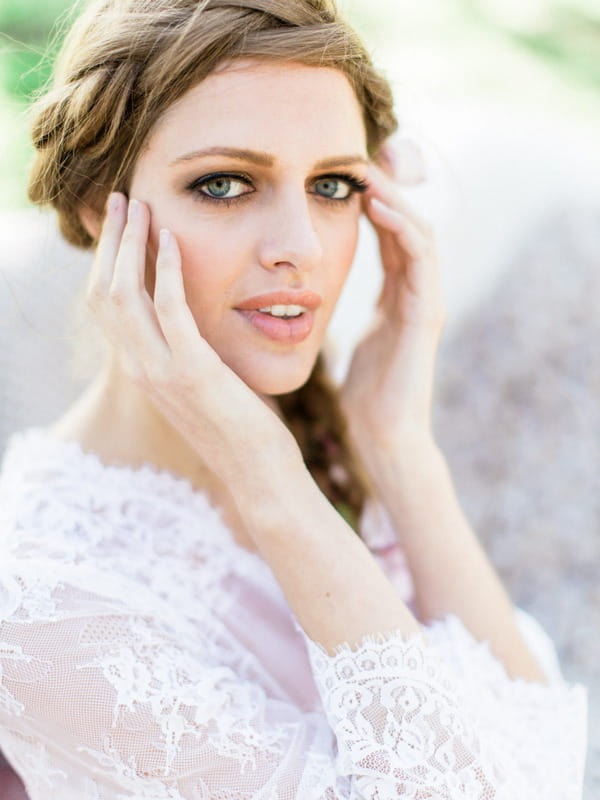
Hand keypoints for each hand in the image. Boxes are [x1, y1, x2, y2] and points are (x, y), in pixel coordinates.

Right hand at [87, 193, 298, 480]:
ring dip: (129, 244)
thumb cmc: (241, 429)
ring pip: (124, 294)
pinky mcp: (192, 371)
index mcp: (142, 372)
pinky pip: (168, 308)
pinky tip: (171, 239)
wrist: (258, 474)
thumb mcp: (204, 386)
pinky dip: (164, 268)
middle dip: (110, 242)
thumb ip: (188, 354)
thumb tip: (194, 323)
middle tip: (122, 201)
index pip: (105, 308)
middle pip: (103, 293)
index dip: (106, 261)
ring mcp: (161, 373)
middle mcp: (140, 371)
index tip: (121, 225)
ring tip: (139, 205)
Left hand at [339, 142, 445, 467]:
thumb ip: (335, 308)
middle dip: (384, 186)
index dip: (368, 198)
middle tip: (356, 152)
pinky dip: (403, 229)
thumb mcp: (346, 336)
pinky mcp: (428, 315)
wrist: (384, 434)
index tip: (338, 169)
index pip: (386, 232)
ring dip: (394, 197)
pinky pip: (422, 259)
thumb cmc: (364, 391)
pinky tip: (378, 206)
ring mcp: (425, 300)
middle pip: (405, 222)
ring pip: (418, 232)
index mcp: (393, 294)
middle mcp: (414, 290)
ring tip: (366, 169)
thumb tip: (300, 290)